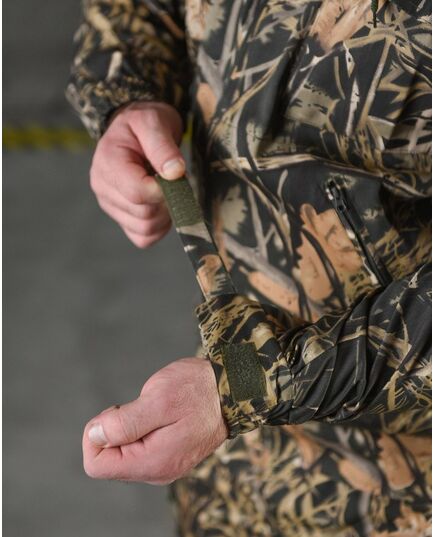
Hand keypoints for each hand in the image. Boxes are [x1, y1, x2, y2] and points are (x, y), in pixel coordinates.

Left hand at [82, 358, 227, 483]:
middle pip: (108, 461)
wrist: (232, 390)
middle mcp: (157, 471)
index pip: (97, 465)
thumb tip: (94, 436)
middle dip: (112, 431)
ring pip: (123, 455)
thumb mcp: (159, 398)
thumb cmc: (198, 389)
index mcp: (152, 461)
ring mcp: (165, 465)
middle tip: (136, 407)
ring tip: (150, 409)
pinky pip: (139, 449)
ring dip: (127, 429)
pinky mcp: (170, 455)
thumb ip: (124, 422)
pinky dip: (139, 430)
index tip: (116, 412)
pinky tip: (157, 414)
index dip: (95, 436)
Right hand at [90, 101, 185, 247]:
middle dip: (167, 200)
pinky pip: (143, 238)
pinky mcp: (121, 219)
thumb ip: (163, 146)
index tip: (175, 174)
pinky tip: (161, 206)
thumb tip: (175, 172)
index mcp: (108, 164)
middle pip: (144, 213)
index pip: (138, 193)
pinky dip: (159, 227)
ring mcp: (110, 206)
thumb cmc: (144, 123)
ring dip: (166, 214)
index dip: (164, 190)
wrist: (136, 130)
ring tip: (166, 190)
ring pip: (145, 229)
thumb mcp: (154, 122)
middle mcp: (103, 188)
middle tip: (173, 179)